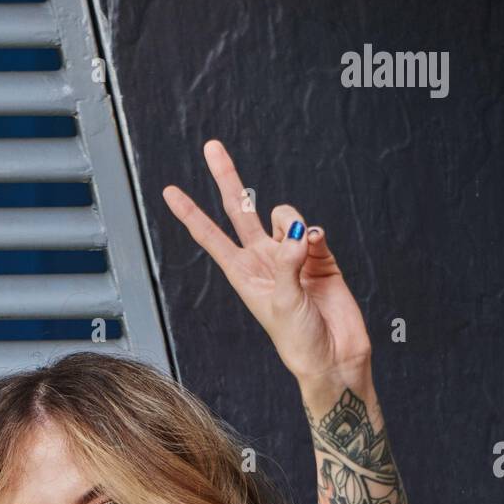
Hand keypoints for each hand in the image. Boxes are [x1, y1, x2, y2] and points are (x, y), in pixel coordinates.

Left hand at [162, 139, 371, 383]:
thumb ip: (287, 262)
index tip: (170, 191)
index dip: (190, 213)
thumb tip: (299, 229)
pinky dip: (315, 233)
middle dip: (227, 178)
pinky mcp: (320, 257)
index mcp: (242, 274)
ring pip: (284, 215)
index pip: (210, 237)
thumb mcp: (282, 303)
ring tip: (303, 248)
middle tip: (211, 146)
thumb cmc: (299, 341)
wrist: (334, 357)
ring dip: (290, 221)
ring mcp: (292, 256)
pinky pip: (313, 230)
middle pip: (241, 209)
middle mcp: (263, 260)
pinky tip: (317, 245)